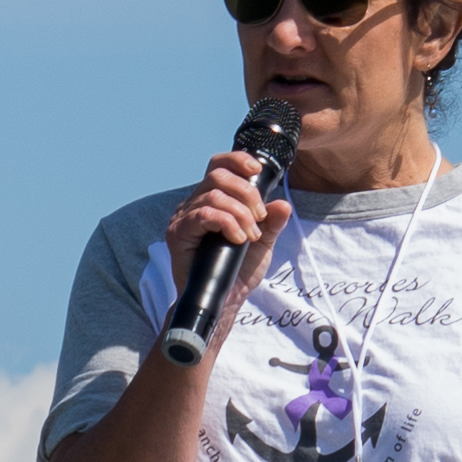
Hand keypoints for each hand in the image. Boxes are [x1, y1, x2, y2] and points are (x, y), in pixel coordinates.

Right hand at [163, 150, 291, 327]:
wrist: (225, 300)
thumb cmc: (239, 271)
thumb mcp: (263, 243)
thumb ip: (272, 223)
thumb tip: (283, 204)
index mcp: (212, 200)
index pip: (219, 166)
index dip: (237, 160)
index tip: (256, 170)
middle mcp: (194, 204)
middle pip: (218, 175)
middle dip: (247, 193)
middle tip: (260, 218)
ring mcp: (184, 217)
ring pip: (214, 195)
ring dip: (240, 213)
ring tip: (250, 235)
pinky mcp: (178, 232)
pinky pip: (204, 214)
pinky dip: (227, 223)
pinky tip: (237, 238)